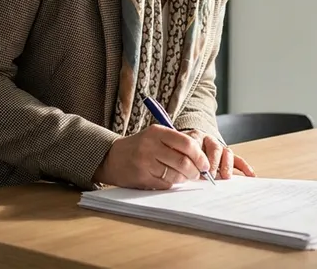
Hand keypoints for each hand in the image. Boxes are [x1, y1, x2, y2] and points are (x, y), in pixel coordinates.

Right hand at [93, 125, 210, 189]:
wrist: (112, 158)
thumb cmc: (139, 147)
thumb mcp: (155, 136)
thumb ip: (176, 142)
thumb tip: (201, 156)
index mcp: (157, 132)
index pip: (186, 143)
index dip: (200, 156)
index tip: (205, 163)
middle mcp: (150, 146)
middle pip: (183, 162)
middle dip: (195, 171)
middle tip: (198, 174)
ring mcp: (145, 162)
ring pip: (175, 175)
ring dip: (184, 179)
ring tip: (184, 177)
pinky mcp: (142, 177)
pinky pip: (165, 184)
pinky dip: (172, 184)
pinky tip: (169, 179)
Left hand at [184, 129, 256, 179]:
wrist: (186, 147)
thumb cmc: (181, 153)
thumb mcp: (178, 153)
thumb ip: (182, 159)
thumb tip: (187, 172)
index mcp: (195, 137)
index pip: (199, 143)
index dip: (199, 157)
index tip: (199, 170)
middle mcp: (209, 140)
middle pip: (215, 148)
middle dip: (213, 162)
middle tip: (210, 174)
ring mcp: (220, 148)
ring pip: (227, 153)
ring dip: (226, 165)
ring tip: (225, 176)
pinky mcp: (227, 156)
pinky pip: (238, 160)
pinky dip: (244, 167)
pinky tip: (250, 175)